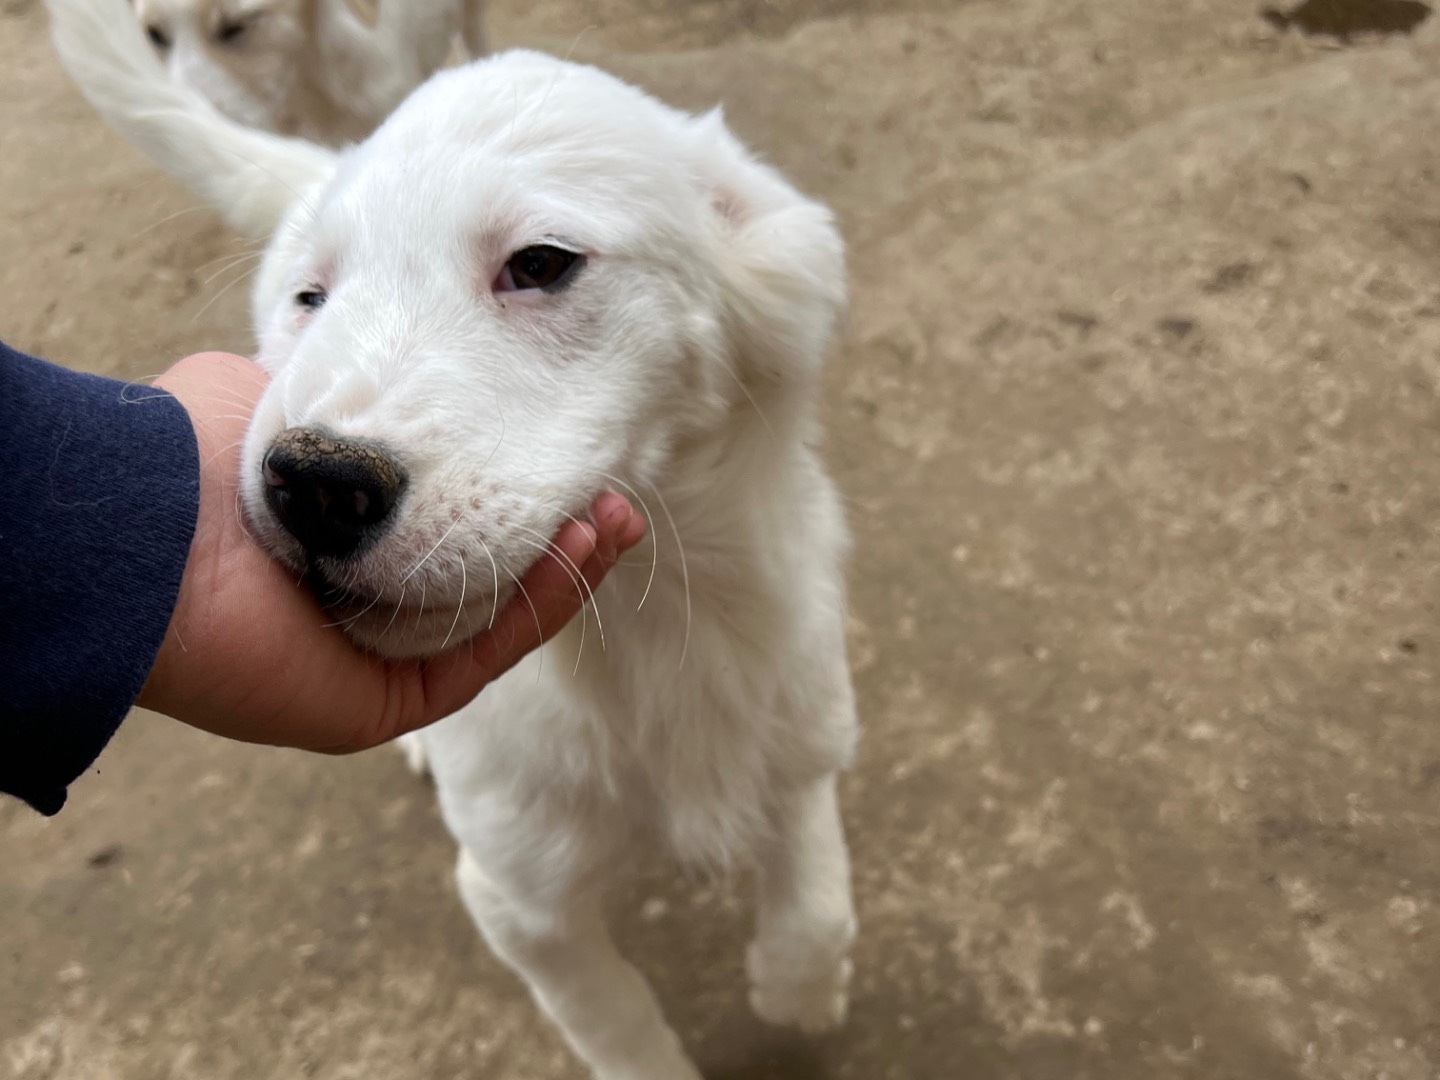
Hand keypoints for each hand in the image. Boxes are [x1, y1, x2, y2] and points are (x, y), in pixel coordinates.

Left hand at [139, 352, 644, 752]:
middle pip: (484, 579)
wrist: (148, 525)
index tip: (555, 441)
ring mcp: (373, 661)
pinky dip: (539, 607)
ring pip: (496, 621)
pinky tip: (583, 548)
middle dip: (555, 533)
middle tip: (610, 490)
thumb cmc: (196, 453)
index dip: (507, 490)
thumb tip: (387, 385)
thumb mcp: (284, 399)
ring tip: (616, 514)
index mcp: (335, 543)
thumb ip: (346, 399)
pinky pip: (483, 659)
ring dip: (564, 568)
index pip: (443, 526)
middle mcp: (357, 606)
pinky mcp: (384, 704)